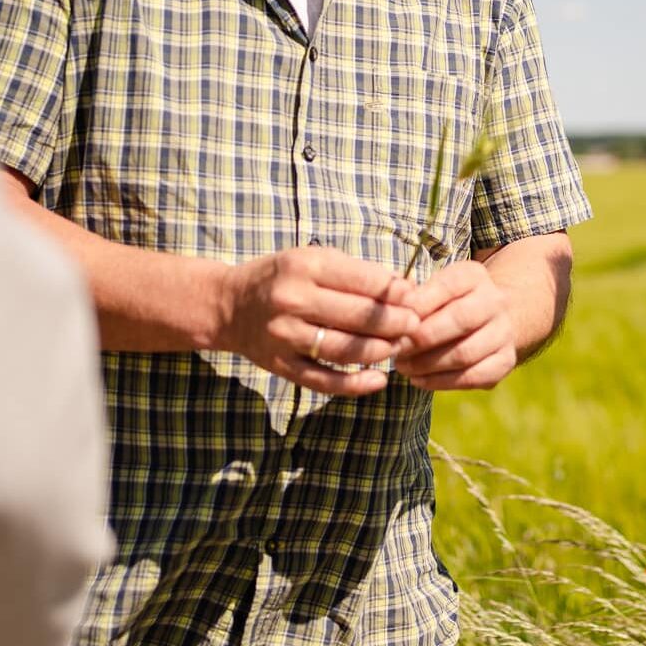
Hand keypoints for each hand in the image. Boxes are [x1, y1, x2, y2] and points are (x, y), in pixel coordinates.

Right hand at [215, 246, 418, 394]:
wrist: (229, 306)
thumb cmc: (283, 278)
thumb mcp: (314, 260)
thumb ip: (357, 273)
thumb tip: (406, 290)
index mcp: (305, 267)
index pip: (363, 281)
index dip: (396, 293)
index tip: (416, 299)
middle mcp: (293, 300)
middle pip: (358, 317)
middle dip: (395, 323)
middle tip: (415, 326)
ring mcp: (285, 335)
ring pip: (345, 350)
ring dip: (380, 351)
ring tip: (399, 347)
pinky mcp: (280, 365)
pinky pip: (323, 381)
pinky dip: (354, 385)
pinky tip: (379, 380)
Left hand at [396, 259, 518, 389]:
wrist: (490, 319)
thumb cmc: (446, 303)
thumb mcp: (433, 289)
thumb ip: (413, 297)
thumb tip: (393, 312)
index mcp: (474, 276)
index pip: (447, 286)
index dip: (418, 305)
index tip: (395, 321)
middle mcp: (495, 301)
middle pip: (460, 319)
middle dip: (422, 338)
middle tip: (396, 348)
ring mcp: (504, 333)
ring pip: (465, 353)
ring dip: (427, 364)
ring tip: (403, 367)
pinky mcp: (506, 362)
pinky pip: (472, 377)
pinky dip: (441, 382)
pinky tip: (419, 380)